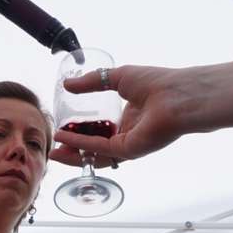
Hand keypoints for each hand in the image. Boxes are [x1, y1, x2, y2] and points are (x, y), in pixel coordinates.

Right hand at [51, 65, 206, 165]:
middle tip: (55, 145)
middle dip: (74, 149)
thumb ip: (92, 81)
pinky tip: (65, 138)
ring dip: (74, 153)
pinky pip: (101, 149)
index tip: (62, 129)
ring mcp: (129, 145)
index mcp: (129, 120)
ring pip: (95, 154)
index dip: (80, 132)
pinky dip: (82, 144)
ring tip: (54, 150)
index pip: (100, 131)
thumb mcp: (117, 78)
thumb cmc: (158, 83)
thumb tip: (68, 85)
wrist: (178, 93)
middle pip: (95, 147)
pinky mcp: (130, 149)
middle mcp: (128, 135)